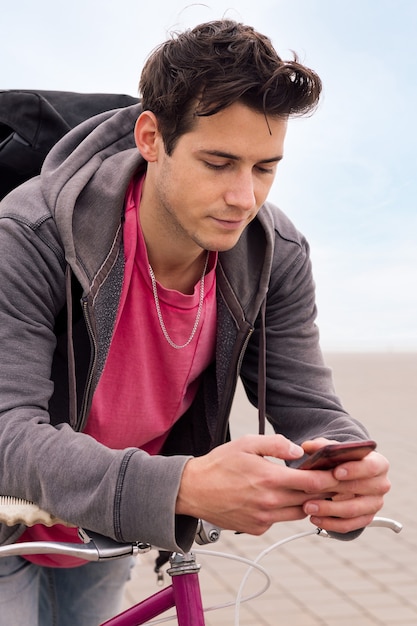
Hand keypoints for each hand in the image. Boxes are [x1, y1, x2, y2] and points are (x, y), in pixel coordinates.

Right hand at [176, 434, 340, 534]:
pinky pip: (279, 520)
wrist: (193, 490)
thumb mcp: (246, 443)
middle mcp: (270, 502)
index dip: (330, 478)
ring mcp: (263, 518)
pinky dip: (284, 510)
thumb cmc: (219, 463)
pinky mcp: (257, 528)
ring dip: (306, 502)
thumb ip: (276, 444)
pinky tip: (277, 498)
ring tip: (309, 489)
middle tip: (332, 481)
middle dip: (323, 491)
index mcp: (270, 479)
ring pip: (298, 513)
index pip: (312, 482)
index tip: (340, 473)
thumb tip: (299, 451)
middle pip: (310, 500)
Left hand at [301, 438, 390, 533]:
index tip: (335, 473)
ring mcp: (375, 504)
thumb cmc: (342, 461)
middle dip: (331, 489)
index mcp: (379, 464)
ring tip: (308, 507)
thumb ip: (322, 446)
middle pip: (358, 489)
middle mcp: (381, 485)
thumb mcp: (334, 450)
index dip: (354, 470)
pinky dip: (330, 524)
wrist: (349, 476)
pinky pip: (349, 525)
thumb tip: (306, 446)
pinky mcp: (366, 519)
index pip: (371, 467)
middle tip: (308, 490)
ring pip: (352, 510)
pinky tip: (315, 519)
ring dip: (328, 509)